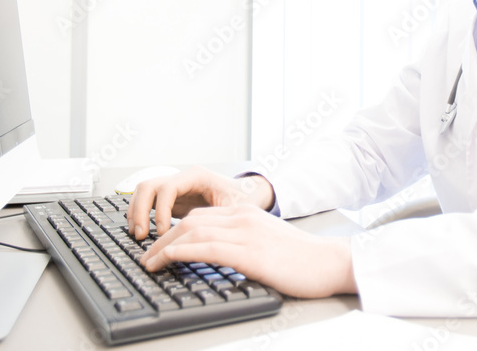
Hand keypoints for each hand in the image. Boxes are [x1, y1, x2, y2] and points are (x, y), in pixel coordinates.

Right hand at [127, 166, 273, 239]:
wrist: (249, 193)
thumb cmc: (245, 198)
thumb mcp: (234, 208)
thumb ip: (217, 219)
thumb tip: (201, 237)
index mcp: (197, 176)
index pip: (168, 188)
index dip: (162, 211)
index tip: (163, 232)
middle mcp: (182, 179)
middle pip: (149, 186)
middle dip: (141, 210)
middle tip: (141, 235)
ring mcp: (176, 188)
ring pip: (144, 192)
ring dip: (137, 212)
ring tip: (138, 235)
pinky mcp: (173, 199)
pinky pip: (149, 202)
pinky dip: (142, 215)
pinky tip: (142, 232)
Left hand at [140, 204, 356, 298]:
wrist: (330, 262)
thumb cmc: (304, 260)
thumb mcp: (268, 243)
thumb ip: (244, 242)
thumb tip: (221, 256)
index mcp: (247, 214)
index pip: (200, 217)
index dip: (174, 231)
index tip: (159, 247)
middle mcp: (243, 218)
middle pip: (190, 222)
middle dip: (162, 239)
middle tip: (146, 257)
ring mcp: (246, 233)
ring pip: (192, 232)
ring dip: (164, 248)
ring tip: (149, 263)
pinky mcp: (249, 252)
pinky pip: (205, 248)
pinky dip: (180, 252)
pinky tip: (167, 260)